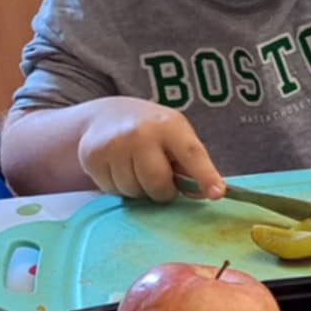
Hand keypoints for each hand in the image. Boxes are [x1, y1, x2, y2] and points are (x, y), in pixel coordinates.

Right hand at [74, 99, 222, 203]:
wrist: (107, 116)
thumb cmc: (154, 133)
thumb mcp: (178, 138)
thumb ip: (194, 165)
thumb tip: (209, 193)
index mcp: (171, 126)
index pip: (192, 154)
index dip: (205, 176)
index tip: (217, 193)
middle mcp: (141, 132)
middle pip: (157, 183)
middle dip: (162, 191)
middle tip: (161, 181)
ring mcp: (114, 144)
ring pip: (132, 191)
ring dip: (138, 189)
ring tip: (137, 169)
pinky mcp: (92, 156)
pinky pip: (111, 190)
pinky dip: (118, 187)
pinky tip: (119, 169)